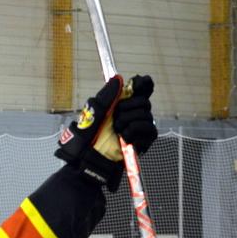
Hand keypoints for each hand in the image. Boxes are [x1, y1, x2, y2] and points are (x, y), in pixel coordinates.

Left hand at [56, 75, 157, 191]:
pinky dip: (134, 132)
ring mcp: (139, 128)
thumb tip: (118, 79)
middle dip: (127, 109)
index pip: (141, 88)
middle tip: (114, 119)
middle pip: (144, 101)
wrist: (88, 158)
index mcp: (122, 104)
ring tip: (117, 132)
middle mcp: (133, 114)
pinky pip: (150, 129)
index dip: (142, 84)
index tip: (137, 84)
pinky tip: (124, 138)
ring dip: (128, 122)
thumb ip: (106, 96)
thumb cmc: (86, 138)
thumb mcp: (93, 113)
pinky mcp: (144, 141)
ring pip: (146, 115)